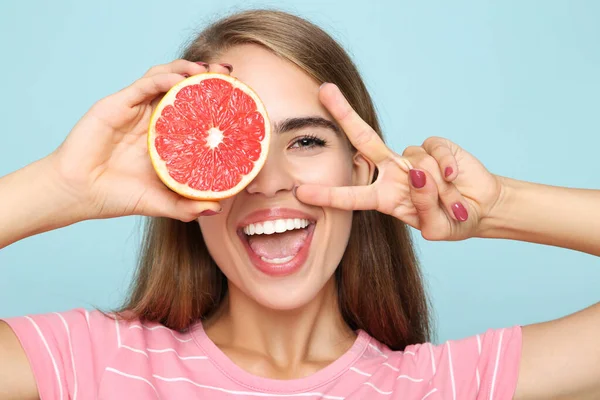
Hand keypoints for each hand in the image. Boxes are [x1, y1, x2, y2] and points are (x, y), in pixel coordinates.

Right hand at [49, 60, 225, 221]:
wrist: (77, 193)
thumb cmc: (115, 196)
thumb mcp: (159, 202)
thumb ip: (186, 206)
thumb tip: (216, 208)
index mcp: (165, 138)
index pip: (195, 112)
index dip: (216, 103)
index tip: (239, 101)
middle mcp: (153, 119)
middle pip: (184, 88)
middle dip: (208, 78)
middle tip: (229, 76)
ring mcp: (137, 110)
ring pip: (166, 78)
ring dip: (188, 70)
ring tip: (210, 71)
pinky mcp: (118, 104)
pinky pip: (145, 84)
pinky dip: (165, 78)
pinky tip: (182, 79)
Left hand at [296, 83, 503, 240]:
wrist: (481, 208)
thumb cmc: (451, 221)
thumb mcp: (437, 228)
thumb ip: (425, 209)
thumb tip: (418, 175)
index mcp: (385, 198)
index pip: (352, 196)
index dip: (328, 195)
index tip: (301, 192)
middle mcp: (393, 172)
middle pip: (364, 140)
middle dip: (344, 115)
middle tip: (324, 91)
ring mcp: (413, 157)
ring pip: (417, 164)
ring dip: (438, 190)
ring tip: (450, 202)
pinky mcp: (435, 146)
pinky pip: (436, 153)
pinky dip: (448, 169)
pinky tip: (454, 180)